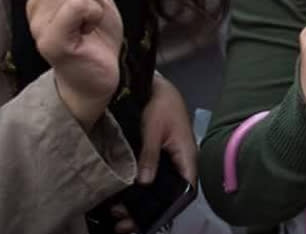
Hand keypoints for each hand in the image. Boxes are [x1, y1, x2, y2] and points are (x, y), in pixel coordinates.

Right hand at [26, 0, 121, 130]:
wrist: (97, 74)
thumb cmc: (94, 32)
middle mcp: (35, 3)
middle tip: (96, 4)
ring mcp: (40, 23)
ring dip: (98, 0)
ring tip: (92, 20)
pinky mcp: (52, 40)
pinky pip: (78, 5)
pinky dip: (95, 12)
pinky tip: (90, 29)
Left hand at [111, 75, 196, 232]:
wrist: (156, 85)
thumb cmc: (160, 103)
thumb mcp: (153, 129)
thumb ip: (150, 156)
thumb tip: (144, 183)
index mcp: (187, 155)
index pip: (185, 190)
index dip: (168, 208)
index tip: (145, 220)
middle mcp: (182, 161)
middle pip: (171, 194)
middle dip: (149, 211)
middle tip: (124, 223)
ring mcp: (172, 160)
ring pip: (160, 189)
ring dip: (141, 203)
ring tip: (118, 215)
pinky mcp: (161, 156)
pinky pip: (154, 179)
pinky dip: (140, 191)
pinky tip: (122, 199)